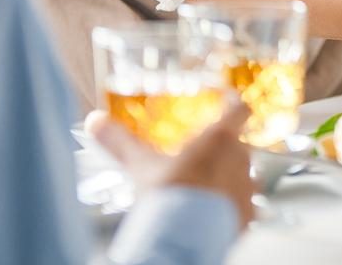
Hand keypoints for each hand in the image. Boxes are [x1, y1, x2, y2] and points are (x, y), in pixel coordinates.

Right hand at [91, 99, 255, 225]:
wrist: (184, 240)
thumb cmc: (166, 197)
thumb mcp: (139, 166)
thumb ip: (119, 142)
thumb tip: (95, 121)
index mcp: (219, 138)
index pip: (239, 109)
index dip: (233, 104)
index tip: (228, 101)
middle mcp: (239, 158)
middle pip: (237, 145)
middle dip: (221, 149)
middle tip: (199, 158)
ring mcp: (246, 188)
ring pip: (242, 174)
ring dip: (226, 177)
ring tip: (201, 189)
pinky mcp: (247, 214)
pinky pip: (242, 203)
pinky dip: (229, 204)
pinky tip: (209, 212)